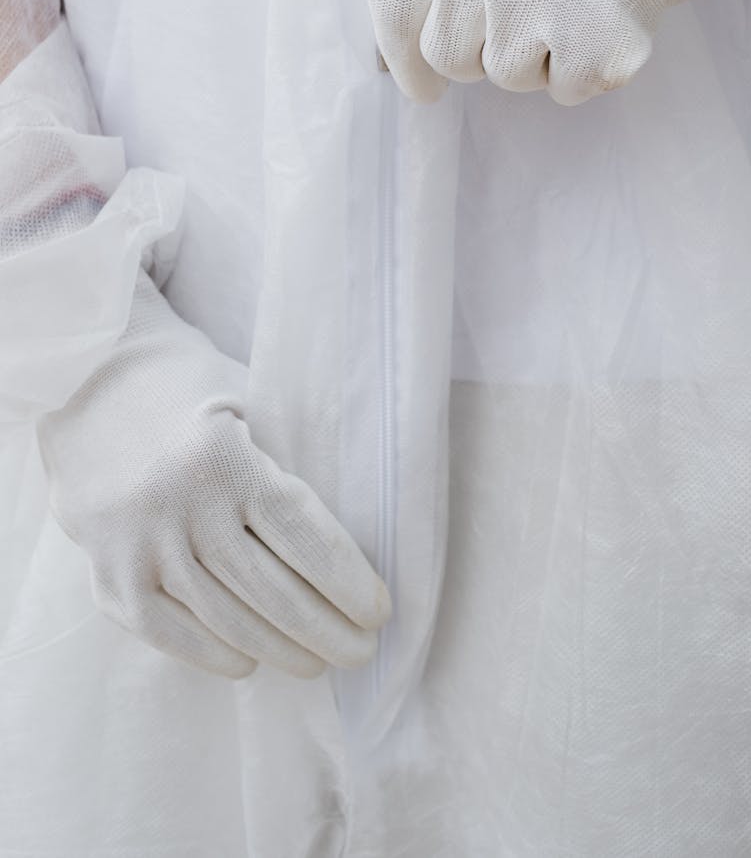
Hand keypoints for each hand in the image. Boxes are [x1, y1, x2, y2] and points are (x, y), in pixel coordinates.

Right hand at [38, 273, 390, 678]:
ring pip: (225, 620)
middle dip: (326, 630)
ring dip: (279, 650)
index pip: (304, 538)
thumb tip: (337, 544)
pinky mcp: (107, 571)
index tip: (379, 611)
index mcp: (224, 457)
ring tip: (316, 662)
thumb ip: (281, 463)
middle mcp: (180, 506)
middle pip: (271, 591)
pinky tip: (247, 660)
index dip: (348, 583)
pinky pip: (166, 631)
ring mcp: (139, 546)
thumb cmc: (187, 383)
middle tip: (361, 650)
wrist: (85, 375)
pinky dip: (211, 652)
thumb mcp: (247, 399)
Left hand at [367, 0, 730, 104]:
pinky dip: (599, 63)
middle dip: (491, 47)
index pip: (395, 8)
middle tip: (539, 6)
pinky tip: (622, 4)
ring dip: (550, 52)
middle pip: (453, 56)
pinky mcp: (602, 23)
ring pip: (514, 76)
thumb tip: (404, 52)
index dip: (405, 61)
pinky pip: (576, 86)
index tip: (425, 87)